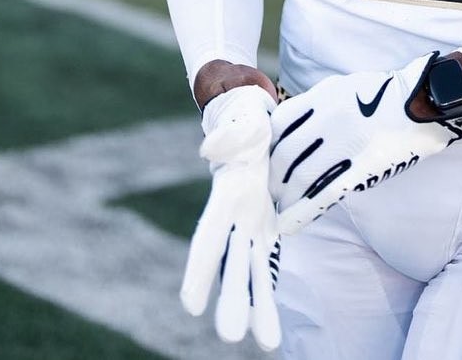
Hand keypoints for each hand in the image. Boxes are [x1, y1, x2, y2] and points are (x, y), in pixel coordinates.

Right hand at [180, 84, 282, 351]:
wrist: (254, 127)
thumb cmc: (244, 123)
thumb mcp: (239, 123)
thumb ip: (228, 134)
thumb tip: (210, 149)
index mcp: (225, 197)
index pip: (209, 237)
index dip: (201, 269)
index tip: (191, 304)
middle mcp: (233, 219)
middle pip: (231, 264)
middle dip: (232, 298)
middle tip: (231, 336)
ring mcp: (248, 226)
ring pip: (251, 271)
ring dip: (256, 305)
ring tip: (266, 344)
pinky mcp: (264, 228)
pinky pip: (267, 263)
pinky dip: (268, 290)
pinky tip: (270, 324)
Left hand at [269, 54, 461, 235]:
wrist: (427, 102)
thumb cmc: (388, 94)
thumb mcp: (346, 86)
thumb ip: (318, 104)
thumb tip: (293, 125)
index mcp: (323, 96)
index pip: (279, 124)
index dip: (269, 146)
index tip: (267, 160)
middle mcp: (327, 120)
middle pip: (283, 155)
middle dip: (272, 177)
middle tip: (269, 191)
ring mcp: (343, 145)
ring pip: (298, 178)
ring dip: (283, 197)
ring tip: (277, 210)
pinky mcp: (360, 169)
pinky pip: (321, 195)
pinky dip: (300, 212)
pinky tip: (289, 224)